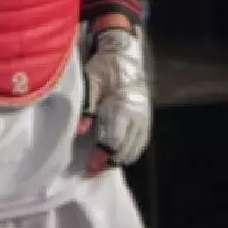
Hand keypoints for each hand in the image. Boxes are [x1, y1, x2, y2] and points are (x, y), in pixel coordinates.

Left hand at [82, 28, 151, 166]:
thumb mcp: (89, 83)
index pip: (113, 140)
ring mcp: (145, 118)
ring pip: (136, 148)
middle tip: (92, 171)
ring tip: (103, 166)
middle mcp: (137, 116)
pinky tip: (120, 156)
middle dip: (108, 162)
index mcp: (123, 107)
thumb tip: (80, 131)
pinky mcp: (147, 117)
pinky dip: (131, 152)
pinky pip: (142, 141)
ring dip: (120, 159)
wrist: (125, 56)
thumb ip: (86, 107)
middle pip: (125, 148)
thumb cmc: (104, 69)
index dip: (101, 156)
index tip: (90, 167)